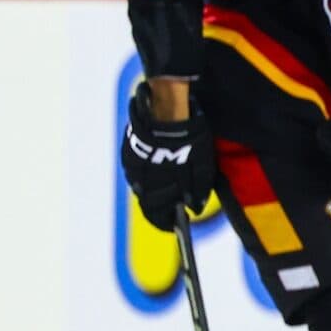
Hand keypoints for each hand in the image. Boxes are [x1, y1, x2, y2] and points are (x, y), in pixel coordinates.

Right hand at [121, 81, 214, 230]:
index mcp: (158, 187)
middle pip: (148, 203)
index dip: (165, 222)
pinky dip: (146, 175)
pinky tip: (155, 174)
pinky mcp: (129, 150)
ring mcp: (133, 164)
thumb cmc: (188, 136)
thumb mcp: (201, 164)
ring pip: (142, 186)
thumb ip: (198, 188)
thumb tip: (194, 207)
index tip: (173, 225)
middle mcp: (140, 179)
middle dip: (160, 208)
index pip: (157, 215)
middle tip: (171, 211)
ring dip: (153, 191)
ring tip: (165, 193)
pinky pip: (136, 170)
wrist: (168, 104)